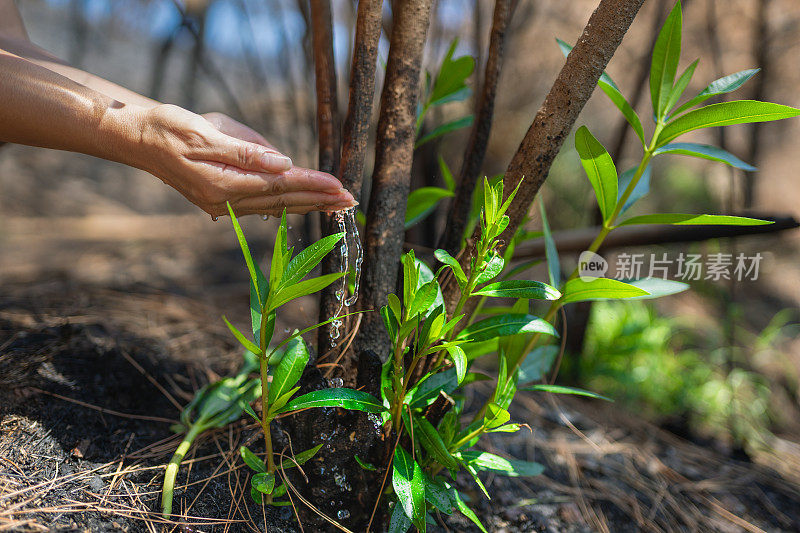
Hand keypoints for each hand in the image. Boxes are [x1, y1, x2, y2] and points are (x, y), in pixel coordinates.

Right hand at [135, 105, 354, 216]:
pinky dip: (286, 204)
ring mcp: (222, 205)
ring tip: (335, 205)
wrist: (139, 139)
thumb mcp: (207, 133)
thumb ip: (247, 151)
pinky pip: (261, 205)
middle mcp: (225, 201)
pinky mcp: (220, 201)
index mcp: (223, 184)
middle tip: (350, 201)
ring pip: (274, 207)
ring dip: (307, 205)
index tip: (338, 185)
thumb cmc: (171, 128)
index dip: (311, 185)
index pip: (279, 185)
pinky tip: (302, 205)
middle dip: (318, 201)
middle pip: (282, 202)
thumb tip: (284, 163)